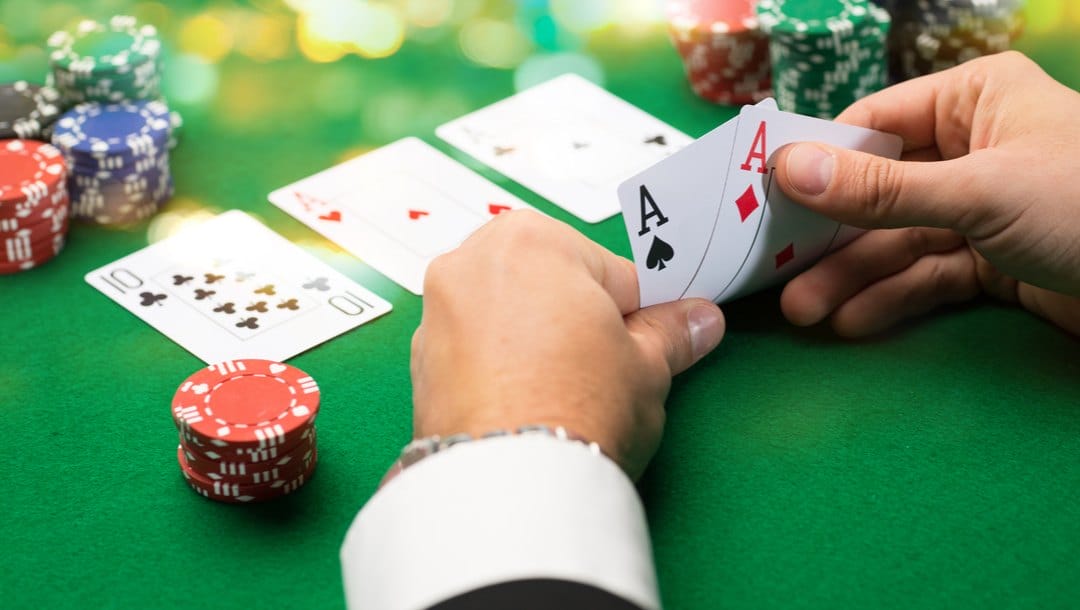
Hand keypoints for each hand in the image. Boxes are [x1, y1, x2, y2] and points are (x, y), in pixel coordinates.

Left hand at [411, 211, 724, 478]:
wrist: (510, 485)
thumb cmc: (576, 411)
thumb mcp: (646, 368)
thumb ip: (670, 333)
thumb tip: (697, 320)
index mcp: (532, 239)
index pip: (610, 270)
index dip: (636, 312)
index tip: (643, 338)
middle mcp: (472, 261)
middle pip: (550, 282)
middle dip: (577, 318)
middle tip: (602, 369)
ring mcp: (437, 312)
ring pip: (508, 314)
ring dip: (535, 340)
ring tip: (563, 391)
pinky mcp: (420, 361)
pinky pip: (475, 349)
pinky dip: (498, 367)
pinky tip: (525, 404)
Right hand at [772, 51, 1079, 336]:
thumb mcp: (979, 192)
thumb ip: (881, 189)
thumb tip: (788, 169)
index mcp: (974, 100)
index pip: (875, 124)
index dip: (818, 161)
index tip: (764, 197)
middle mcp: (974, 148)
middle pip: (879, 190)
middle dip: (832, 235)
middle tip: (778, 271)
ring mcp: (983, 208)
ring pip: (899, 239)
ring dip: (853, 276)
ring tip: (806, 311)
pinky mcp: (994, 261)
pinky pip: (930, 275)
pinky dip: (895, 298)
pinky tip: (854, 321)